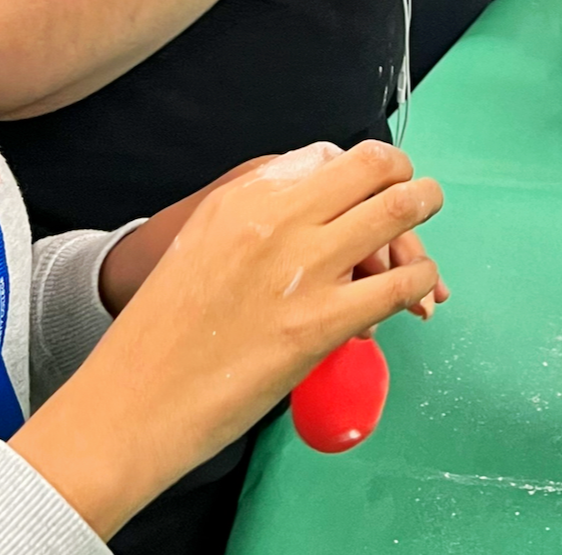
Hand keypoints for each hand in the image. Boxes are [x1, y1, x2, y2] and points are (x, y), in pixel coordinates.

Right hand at [11, 140, 445, 540]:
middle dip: (405, 176)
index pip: (329, 156)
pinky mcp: (321, 322)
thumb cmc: (163, 332)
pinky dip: (420, 280)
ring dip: (425, 213)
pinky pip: (399, 284)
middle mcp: (278, 216)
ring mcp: (303, 267)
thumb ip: (259, 219)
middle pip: (374, 166)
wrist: (129, 403)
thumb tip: (321, 217)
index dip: (358, 174)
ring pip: (397, 211)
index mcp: (247, 193)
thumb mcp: (204, 242)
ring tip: (432, 226)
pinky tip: (421, 290)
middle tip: (419, 195)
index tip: (368, 196)